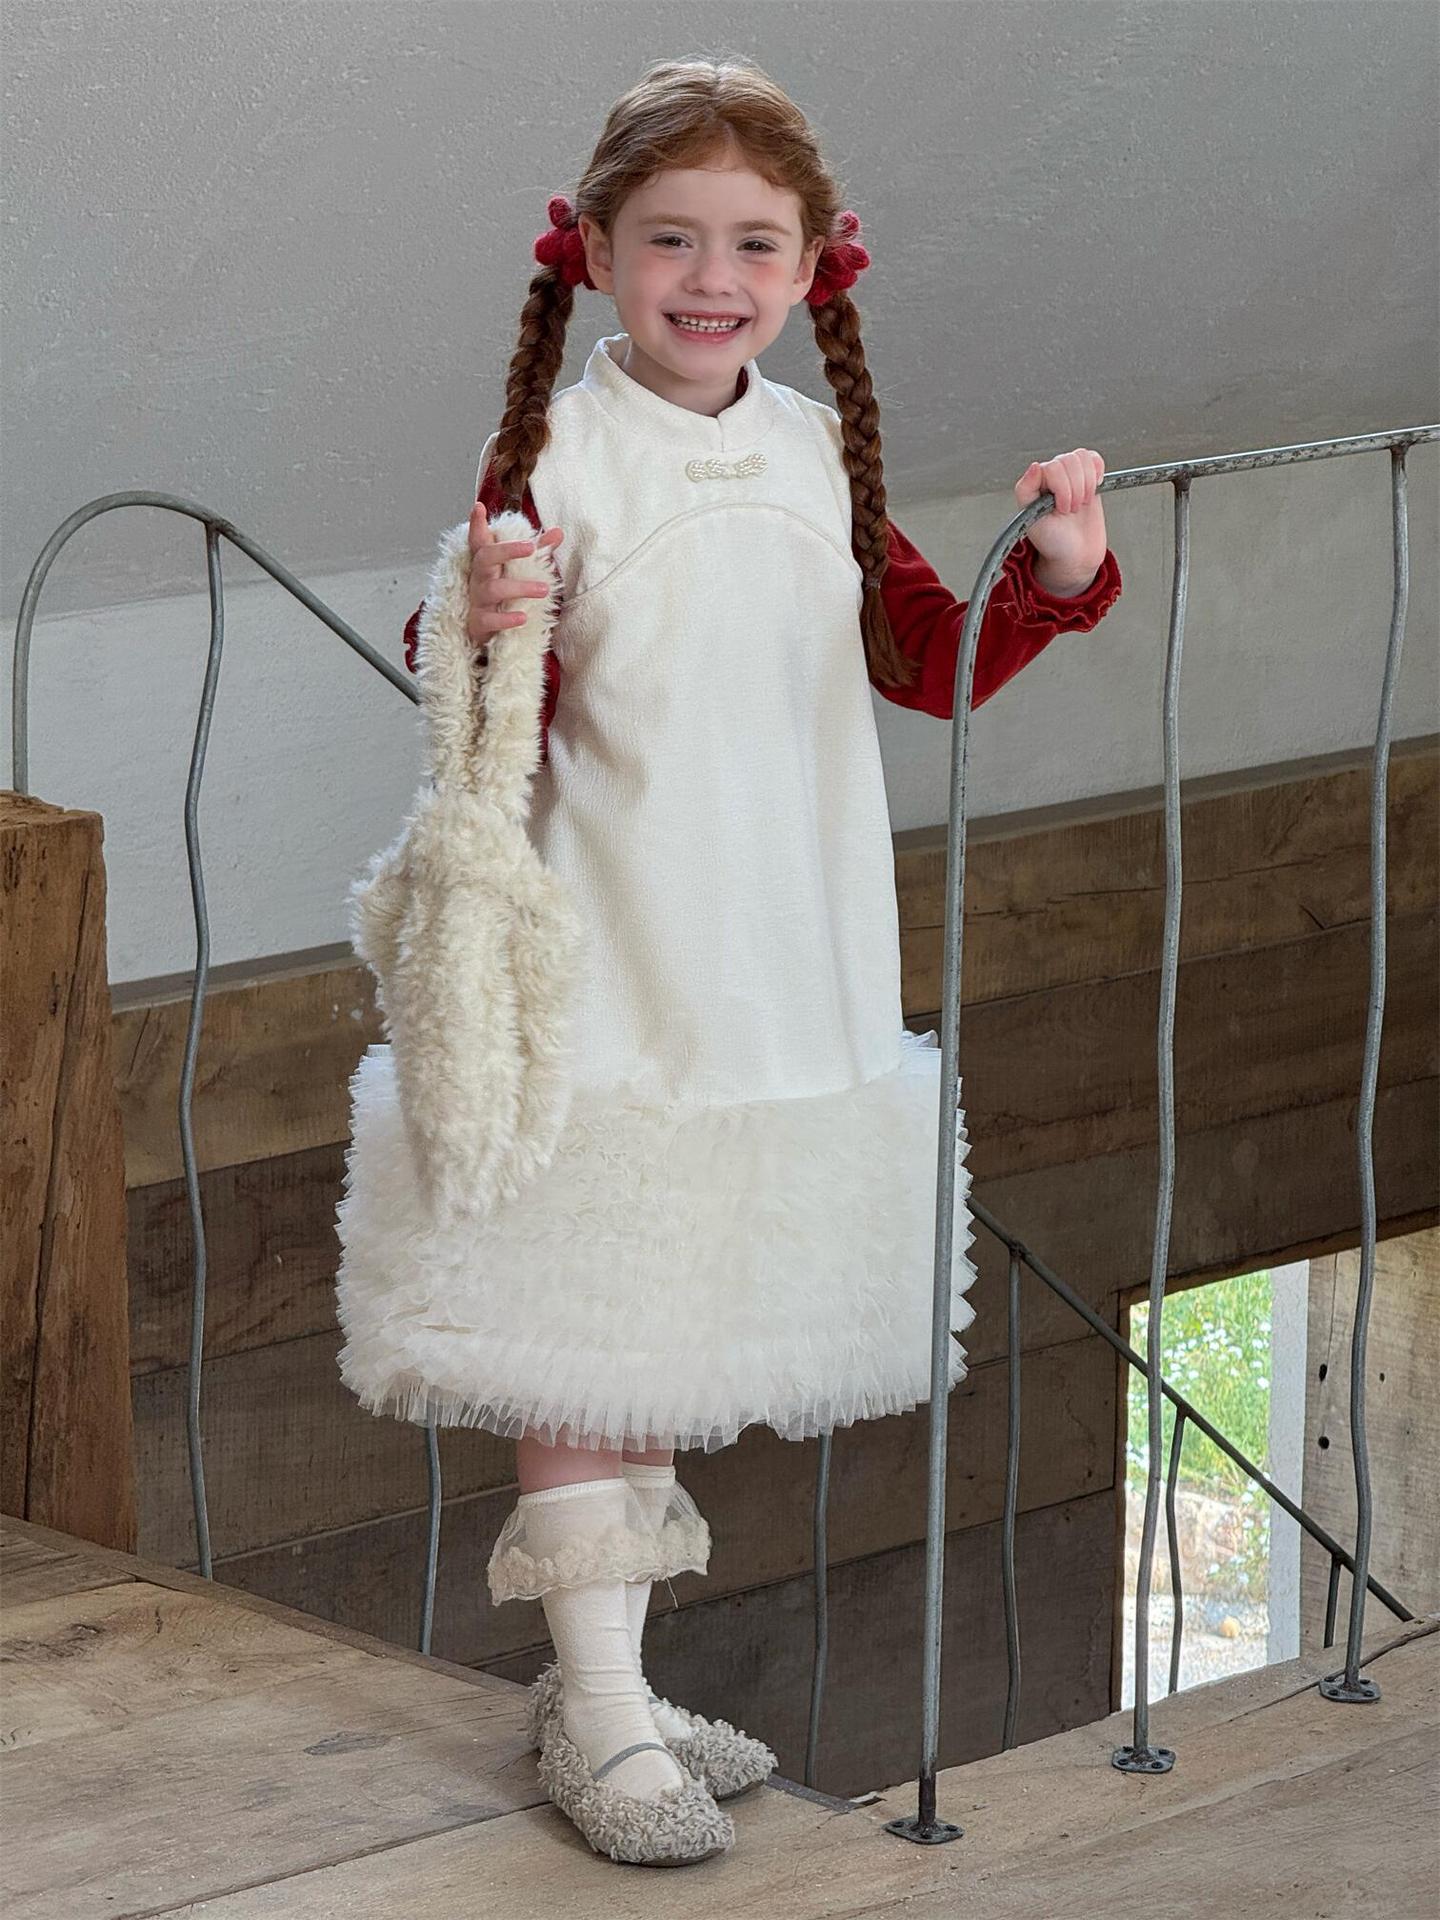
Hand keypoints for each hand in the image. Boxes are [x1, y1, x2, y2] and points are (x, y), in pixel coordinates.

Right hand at [466, 503, 564, 647]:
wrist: (484, 632)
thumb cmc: (502, 596)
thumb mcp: (518, 571)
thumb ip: (538, 551)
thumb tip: (558, 531)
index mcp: (486, 563)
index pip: (479, 540)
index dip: (476, 524)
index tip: (478, 507)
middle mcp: (478, 578)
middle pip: (485, 558)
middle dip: (507, 550)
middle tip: (531, 547)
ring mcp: (477, 600)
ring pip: (493, 589)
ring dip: (520, 587)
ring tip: (545, 589)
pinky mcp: (479, 623)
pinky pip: (490, 620)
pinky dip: (506, 619)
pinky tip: (523, 617)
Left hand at [1014, 448, 1106, 593]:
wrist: (1074, 555)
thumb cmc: (1052, 542)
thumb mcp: (1032, 520)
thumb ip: (1026, 490)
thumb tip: (1034, 466)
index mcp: (1035, 483)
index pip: (1051, 467)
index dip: (1062, 488)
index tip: (1061, 509)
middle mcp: (1051, 476)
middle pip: (1069, 460)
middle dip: (1075, 489)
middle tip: (1071, 510)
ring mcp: (1070, 475)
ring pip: (1082, 457)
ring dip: (1086, 483)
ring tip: (1080, 503)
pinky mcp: (1088, 477)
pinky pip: (1094, 459)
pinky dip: (1097, 470)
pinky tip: (1093, 487)